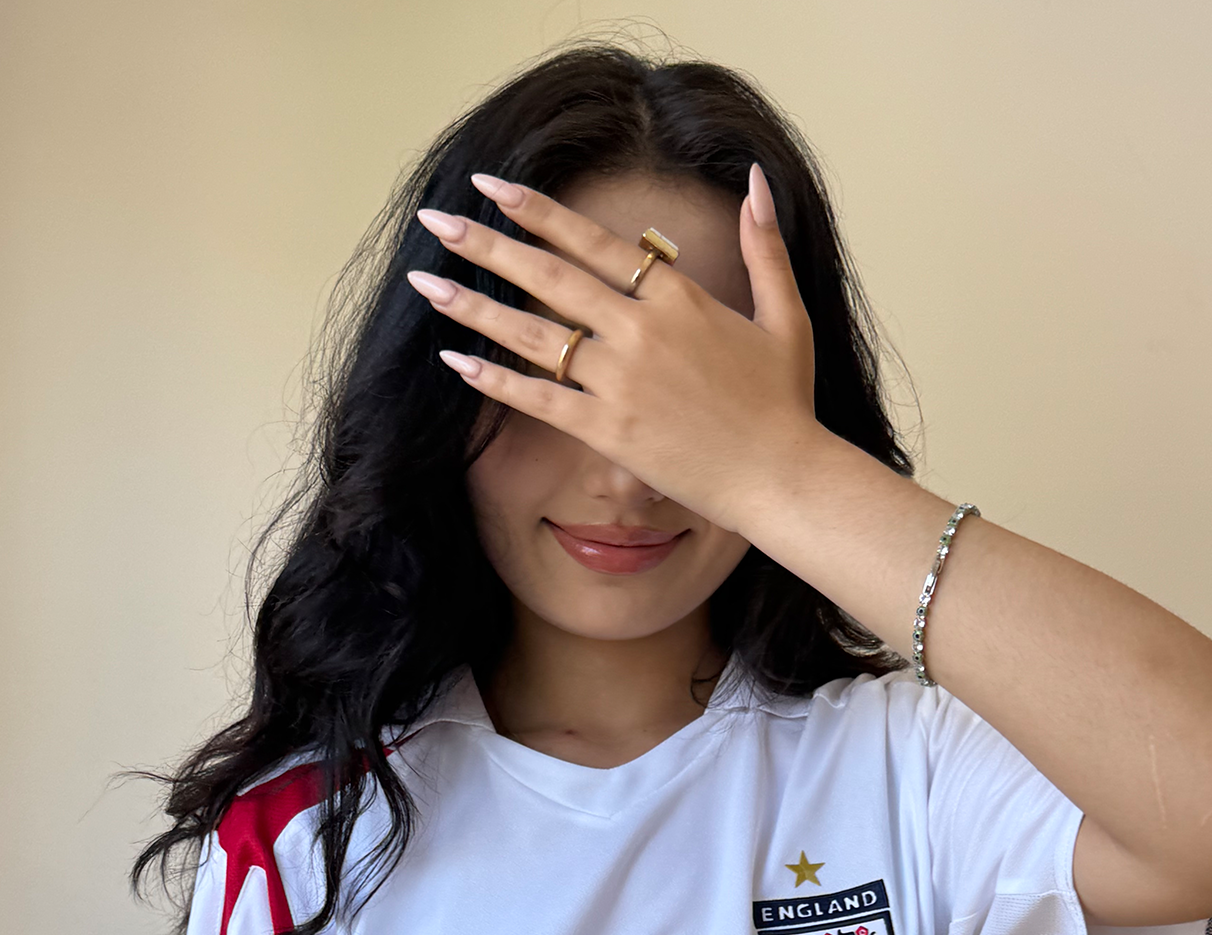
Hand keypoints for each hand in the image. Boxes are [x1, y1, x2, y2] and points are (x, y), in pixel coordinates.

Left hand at [409, 166, 819, 535]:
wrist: (782, 476)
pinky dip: (495, 380)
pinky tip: (455, 360)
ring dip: (474, 306)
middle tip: (437, 218)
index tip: (493, 185)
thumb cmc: (785, 403)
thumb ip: (765, 247)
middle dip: (486, 244)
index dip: (538, 211)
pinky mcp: (608, 431)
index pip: (593, 242)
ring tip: (426, 282)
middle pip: (549, 277)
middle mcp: (640, 331)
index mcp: (678, 298)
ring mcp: (621, 382)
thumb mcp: (785, 314)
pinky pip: (539, 399)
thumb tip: (757, 181)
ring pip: (534, 335)